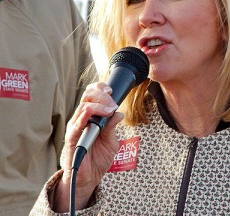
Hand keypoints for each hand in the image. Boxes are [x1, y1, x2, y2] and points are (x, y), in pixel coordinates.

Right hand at [52, 82, 122, 212]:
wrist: (90, 178)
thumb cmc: (99, 158)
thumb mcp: (111, 141)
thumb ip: (112, 127)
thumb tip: (119, 114)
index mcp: (91, 117)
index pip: (92, 95)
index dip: (100, 89)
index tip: (111, 90)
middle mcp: (82, 119)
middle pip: (88, 96)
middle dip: (102, 96)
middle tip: (113, 104)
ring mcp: (75, 128)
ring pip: (83, 107)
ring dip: (99, 105)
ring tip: (109, 111)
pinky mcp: (71, 139)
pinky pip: (76, 125)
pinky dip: (83, 117)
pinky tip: (90, 113)